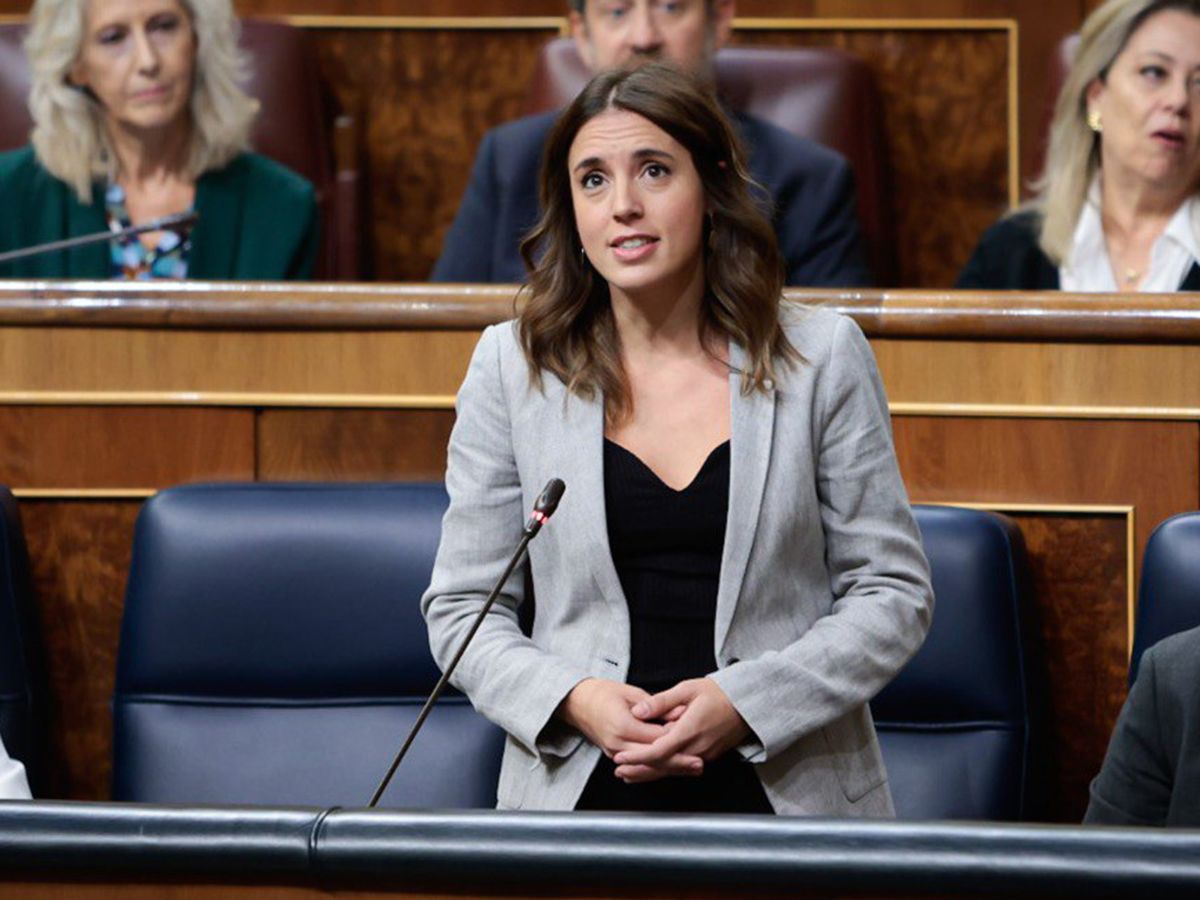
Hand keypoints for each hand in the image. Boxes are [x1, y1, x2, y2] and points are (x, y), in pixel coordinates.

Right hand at [557, 678, 702, 777]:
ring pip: (647, 766)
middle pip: (654, 758)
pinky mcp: (615, 755)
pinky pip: (639, 765)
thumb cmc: (603, 693)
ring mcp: (615, 753)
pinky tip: (672, 769)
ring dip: (670, 768)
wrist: (578, 703)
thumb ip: (655, 706)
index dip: (676, 741)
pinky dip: (656, 767)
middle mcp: (618, 744)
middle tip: (699, 763)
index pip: (655, 739)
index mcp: (623, 726)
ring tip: (692, 768)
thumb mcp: (631, 693)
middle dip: (678, 762)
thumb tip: (678, 714)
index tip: (695, 742)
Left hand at [613, 678, 749, 782]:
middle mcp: (697, 748)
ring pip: (672, 771)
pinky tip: (651, 771)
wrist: (747, 704)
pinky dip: (664, 771)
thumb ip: (661, 702)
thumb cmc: (718, 693)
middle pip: (663, 766)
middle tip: (617, 770)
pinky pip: (681, 769)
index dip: (637, 757)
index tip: (620, 757)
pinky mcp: (707, 757)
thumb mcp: (688, 689)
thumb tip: (638, 711)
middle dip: (639, 770)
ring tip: (627, 775)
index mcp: (690, 730)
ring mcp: (703, 755)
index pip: (659, 751)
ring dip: (649, 774)